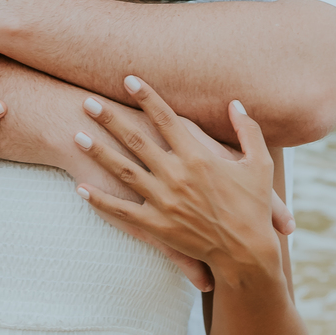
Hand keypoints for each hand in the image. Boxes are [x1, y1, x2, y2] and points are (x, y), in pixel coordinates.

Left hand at [74, 78, 279, 280]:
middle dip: (110, 118)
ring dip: (98, 152)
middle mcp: (176, 175)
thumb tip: (235, 104)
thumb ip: (248, 131)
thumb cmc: (253, 208)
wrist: (247, 254)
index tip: (128, 79)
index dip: (146, 97)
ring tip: (76, 136)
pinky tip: (80, 188)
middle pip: (136, 140)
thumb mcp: (259, 165)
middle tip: (86, 102)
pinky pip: (122, 211)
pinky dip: (100, 200)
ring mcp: (163, 202)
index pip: (166, 118)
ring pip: (123, 171)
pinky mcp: (156, 226)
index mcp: (198, 157)